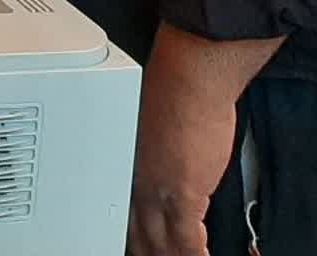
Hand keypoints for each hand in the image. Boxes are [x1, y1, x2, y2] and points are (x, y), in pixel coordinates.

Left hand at [126, 69, 239, 255]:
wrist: (189, 77)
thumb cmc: (174, 88)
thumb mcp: (155, 124)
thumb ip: (159, 148)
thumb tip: (170, 151)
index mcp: (128, 165)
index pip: (127, 215)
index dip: (136, 236)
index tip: (143, 245)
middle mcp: (137, 183)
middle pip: (139, 236)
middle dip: (150, 252)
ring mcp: (158, 192)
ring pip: (161, 245)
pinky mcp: (184, 195)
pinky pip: (188, 244)